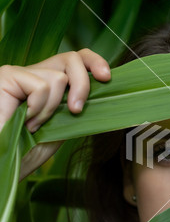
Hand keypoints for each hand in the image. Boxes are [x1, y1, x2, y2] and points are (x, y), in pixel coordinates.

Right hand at [0, 49, 110, 179]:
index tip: (106, 78)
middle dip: (83, 85)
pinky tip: (24, 121)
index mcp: (49, 84)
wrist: (4, 162)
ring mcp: (20, 73)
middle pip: (72, 58)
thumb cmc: (27, 152)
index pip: (75, 59)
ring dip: (51, 108)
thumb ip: (75, 109)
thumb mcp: (61, 129)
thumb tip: (102, 95)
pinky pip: (40, 86)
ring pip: (58, 77)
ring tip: (33, 125)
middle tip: (76, 111)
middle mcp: (34, 74)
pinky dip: (38, 109)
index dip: (94, 62)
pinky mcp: (7, 76)